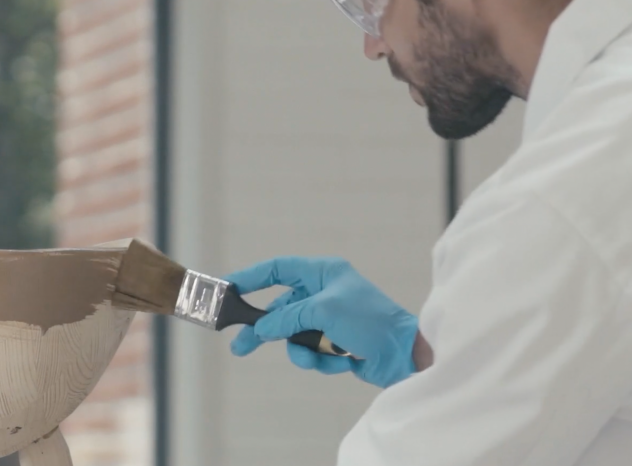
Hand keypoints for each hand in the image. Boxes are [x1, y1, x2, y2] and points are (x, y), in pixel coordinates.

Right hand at [225, 256, 418, 387]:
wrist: (404, 354)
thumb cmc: (370, 321)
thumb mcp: (324, 312)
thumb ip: (288, 317)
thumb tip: (261, 328)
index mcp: (323, 273)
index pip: (278, 269)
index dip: (251, 278)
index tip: (227, 289)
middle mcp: (323, 292)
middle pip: (279, 308)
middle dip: (264, 330)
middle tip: (240, 347)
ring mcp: (328, 318)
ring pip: (293, 336)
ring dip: (302, 350)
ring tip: (313, 357)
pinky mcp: (334, 341)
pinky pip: (311, 351)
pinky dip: (321, 359)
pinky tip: (340, 362)